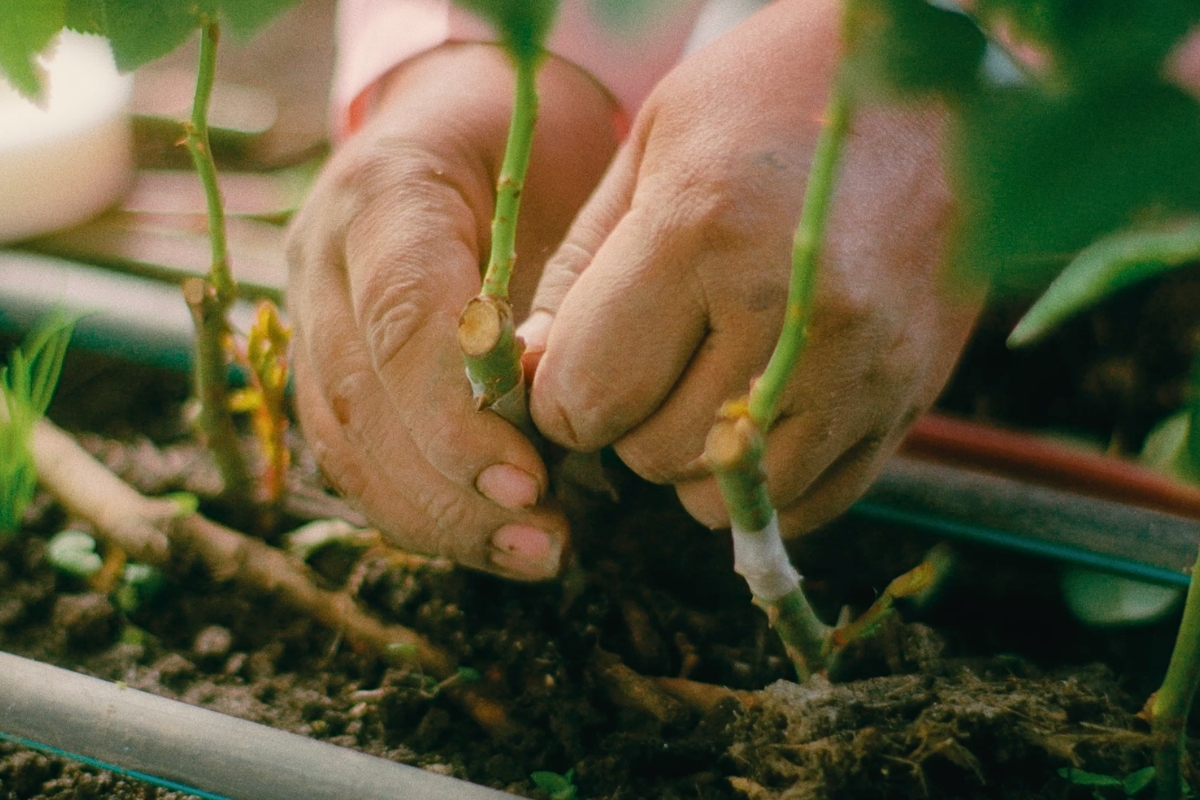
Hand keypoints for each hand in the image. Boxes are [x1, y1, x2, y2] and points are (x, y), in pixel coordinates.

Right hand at [287, 44, 617, 578]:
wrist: (468, 126)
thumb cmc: (535, 152)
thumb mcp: (560, 186)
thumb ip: (553, 292)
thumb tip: (563, 423)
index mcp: (383, 192)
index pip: (399, 317)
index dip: (456, 414)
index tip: (532, 480)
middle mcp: (324, 257)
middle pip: (363, 399)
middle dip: (453, 489)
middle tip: (546, 541)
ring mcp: (311, 315)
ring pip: (346, 444)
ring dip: (438, 520)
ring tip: (534, 555)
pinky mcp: (323, 366)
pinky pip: (352, 458)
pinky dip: (420, 513)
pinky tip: (489, 542)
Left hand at [522, 0, 984, 536]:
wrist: (950, 79)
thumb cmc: (777, 94)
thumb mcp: (653, 143)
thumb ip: (581, 268)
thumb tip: (531, 370)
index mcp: (702, 232)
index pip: (586, 394)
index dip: (558, 393)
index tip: (570, 366)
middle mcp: (789, 315)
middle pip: (650, 453)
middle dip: (625, 420)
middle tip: (647, 358)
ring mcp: (863, 366)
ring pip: (725, 497)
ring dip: (693, 458)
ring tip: (707, 380)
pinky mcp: (913, 398)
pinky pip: (808, 501)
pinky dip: (766, 475)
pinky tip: (763, 407)